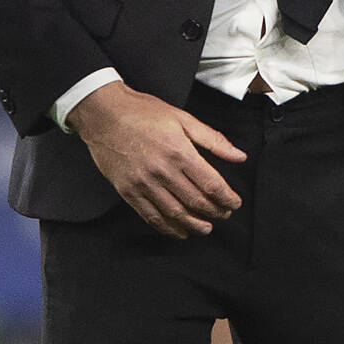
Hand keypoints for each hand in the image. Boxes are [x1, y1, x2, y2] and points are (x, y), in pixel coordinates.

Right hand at [72, 84, 243, 236]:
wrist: (104, 115)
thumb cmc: (143, 113)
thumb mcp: (183, 118)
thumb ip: (213, 140)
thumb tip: (239, 156)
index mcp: (180, 152)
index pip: (211, 185)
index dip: (227, 198)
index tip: (234, 203)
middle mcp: (163, 171)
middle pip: (196, 202)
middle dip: (215, 212)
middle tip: (224, 214)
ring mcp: (144, 184)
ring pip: (175, 214)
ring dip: (195, 225)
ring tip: (206, 227)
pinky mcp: (128, 191)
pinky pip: (151, 216)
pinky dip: (168, 228)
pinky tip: (179, 230)